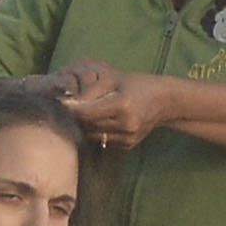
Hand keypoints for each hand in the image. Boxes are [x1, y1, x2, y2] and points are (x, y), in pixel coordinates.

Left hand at [56, 62, 171, 149]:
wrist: (164, 101)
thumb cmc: (137, 85)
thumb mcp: (114, 80)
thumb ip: (90, 90)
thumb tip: (67, 102)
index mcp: (122, 105)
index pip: (86, 112)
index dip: (72, 108)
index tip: (61, 102)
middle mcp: (126, 124)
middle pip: (88, 125)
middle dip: (77, 116)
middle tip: (70, 107)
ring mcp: (128, 137)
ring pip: (93, 135)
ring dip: (86, 125)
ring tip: (86, 113)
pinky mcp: (128, 145)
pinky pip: (103, 140)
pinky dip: (97, 131)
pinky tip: (100, 121)